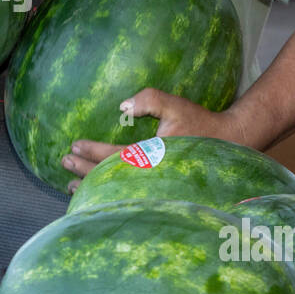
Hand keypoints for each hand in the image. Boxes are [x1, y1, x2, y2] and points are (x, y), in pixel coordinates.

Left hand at [61, 87, 252, 193]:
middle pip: (108, 177)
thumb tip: (122, 107)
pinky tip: (96, 193)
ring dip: (92, 186)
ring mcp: (153, 186)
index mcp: (150, 156)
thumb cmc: (199, 123)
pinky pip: (126, 193)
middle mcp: (149, 176)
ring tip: (71, 185)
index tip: (73, 147)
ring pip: (116, 191)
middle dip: (83, 171)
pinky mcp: (158, 189)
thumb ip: (149, 100)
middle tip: (64, 163)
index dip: (90, 152)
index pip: (112, 157)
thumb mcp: (175, 105)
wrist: (229, 144)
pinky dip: (108, 193)